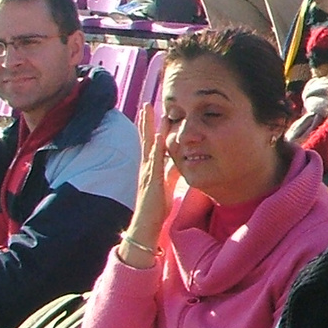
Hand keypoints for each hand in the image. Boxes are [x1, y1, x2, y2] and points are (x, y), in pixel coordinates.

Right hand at [118, 106, 170, 268]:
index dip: (152, 128)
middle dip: (146, 121)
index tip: (155, 112)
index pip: (151, 143)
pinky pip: (154, 161)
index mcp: (150, 168)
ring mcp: (147, 172)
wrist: (146, 224)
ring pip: (148, 145)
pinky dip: (155, 148)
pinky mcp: (152, 181)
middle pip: (145, 139)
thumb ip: (172, 172)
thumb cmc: (157, 207)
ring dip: (149, 128)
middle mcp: (146, 167)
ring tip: (149, 111)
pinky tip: (156, 137)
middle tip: (146, 103)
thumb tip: (181, 160)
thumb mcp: (167, 184)